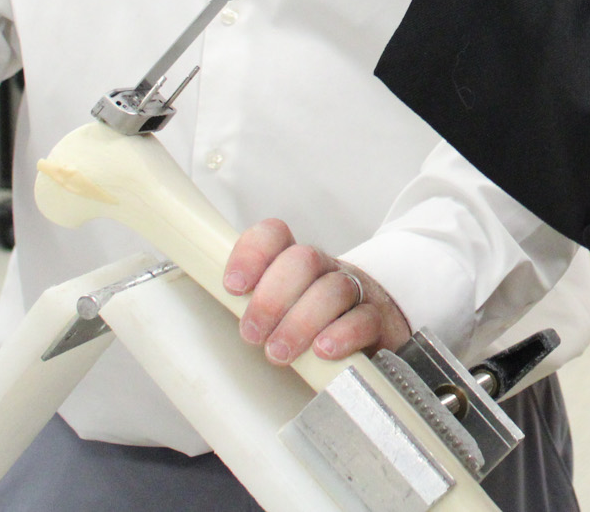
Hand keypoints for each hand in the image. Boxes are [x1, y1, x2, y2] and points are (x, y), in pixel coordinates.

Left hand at [225, 218, 411, 363]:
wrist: (372, 327)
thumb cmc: (312, 321)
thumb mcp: (280, 308)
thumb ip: (252, 305)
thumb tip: (213, 319)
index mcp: (294, 261)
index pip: (273, 236)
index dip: (251, 254)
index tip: (234, 286)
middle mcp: (324, 269)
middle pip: (302, 260)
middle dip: (272, 298)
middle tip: (253, 335)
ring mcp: (355, 290)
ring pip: (332, 289)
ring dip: (300, 322)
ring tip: (279, 352)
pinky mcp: (377, 319)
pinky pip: (363, 318)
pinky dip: (341, 334)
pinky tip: (323, 350)